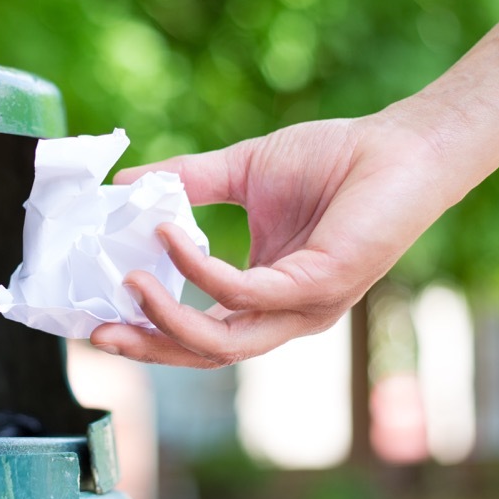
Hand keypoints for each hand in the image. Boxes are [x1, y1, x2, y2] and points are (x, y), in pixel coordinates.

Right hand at [89, 112, 454, 366]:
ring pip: (224, 341)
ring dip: (168, 319)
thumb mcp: (241, 173)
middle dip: (148, 347)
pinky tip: (170, 237)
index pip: (201, 332)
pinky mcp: (322, 284)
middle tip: (98, 333)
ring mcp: (305, 306)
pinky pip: (247, 292)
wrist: (399, 144)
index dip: (150, 331)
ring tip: (128, 282)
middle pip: (206, 354)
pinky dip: (201, 270)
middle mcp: (285, 313)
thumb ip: (186, 184)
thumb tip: (124, 185)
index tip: (100, 315)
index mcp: (265, 296)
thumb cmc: (332, 160)